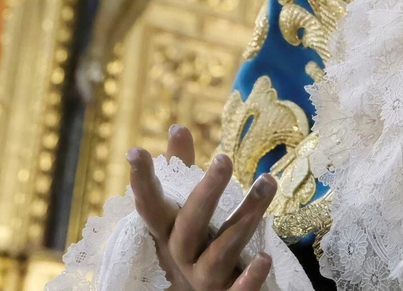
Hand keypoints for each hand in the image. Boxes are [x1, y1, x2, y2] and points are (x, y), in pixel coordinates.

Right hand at [127, 125, 277, 290]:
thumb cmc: (194, 246)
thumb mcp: (183, 212)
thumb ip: (182, 170)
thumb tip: (177, 127)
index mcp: (169, 232)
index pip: (151, 205)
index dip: (142, 181)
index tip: (135, 151)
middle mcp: (182, 255)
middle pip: (190, 224)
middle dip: (206, 192)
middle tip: (224, 159)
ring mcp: (202, 278)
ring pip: (220, 252)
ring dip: (245, 219)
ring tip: (267, 184)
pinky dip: (249, 278)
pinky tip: (265, 257)